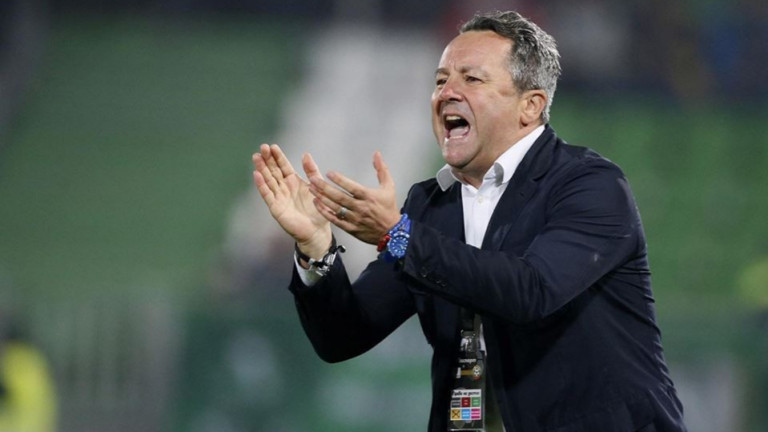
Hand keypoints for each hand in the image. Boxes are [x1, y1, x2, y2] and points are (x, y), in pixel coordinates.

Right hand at [252, 144, 331, 258]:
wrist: (317, 230)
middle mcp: (284, 187)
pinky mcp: (275, 207)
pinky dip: (261, 185)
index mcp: (293, 181)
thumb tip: (305, 154)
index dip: (278, 156)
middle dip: (268, 159)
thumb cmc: (317, 209)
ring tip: (256, 157)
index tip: (272, 146)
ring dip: (261, 169)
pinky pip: (267, 195)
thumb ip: (311, 171)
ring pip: (268, 180)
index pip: (283, 166)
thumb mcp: (317, 186)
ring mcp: (278, 197)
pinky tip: (256, 175)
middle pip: (273, 171)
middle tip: (262, 147)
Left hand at [309, 151, 400, 244]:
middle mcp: (361, 208)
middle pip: (340, 197)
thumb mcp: (389, 186)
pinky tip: (317, 204)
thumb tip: (377, 154)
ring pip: (335, 208)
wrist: (392, 232)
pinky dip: (325, 212)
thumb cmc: (389, 208)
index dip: (340, 180)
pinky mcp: (351, 228)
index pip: (352, 187)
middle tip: (313, 180)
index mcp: (369, 197)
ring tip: (312, 189)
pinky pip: (335, 220)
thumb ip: (382, 169)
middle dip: (325, 188)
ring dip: (322, 198)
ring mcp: (355, 219)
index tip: (329, 173)